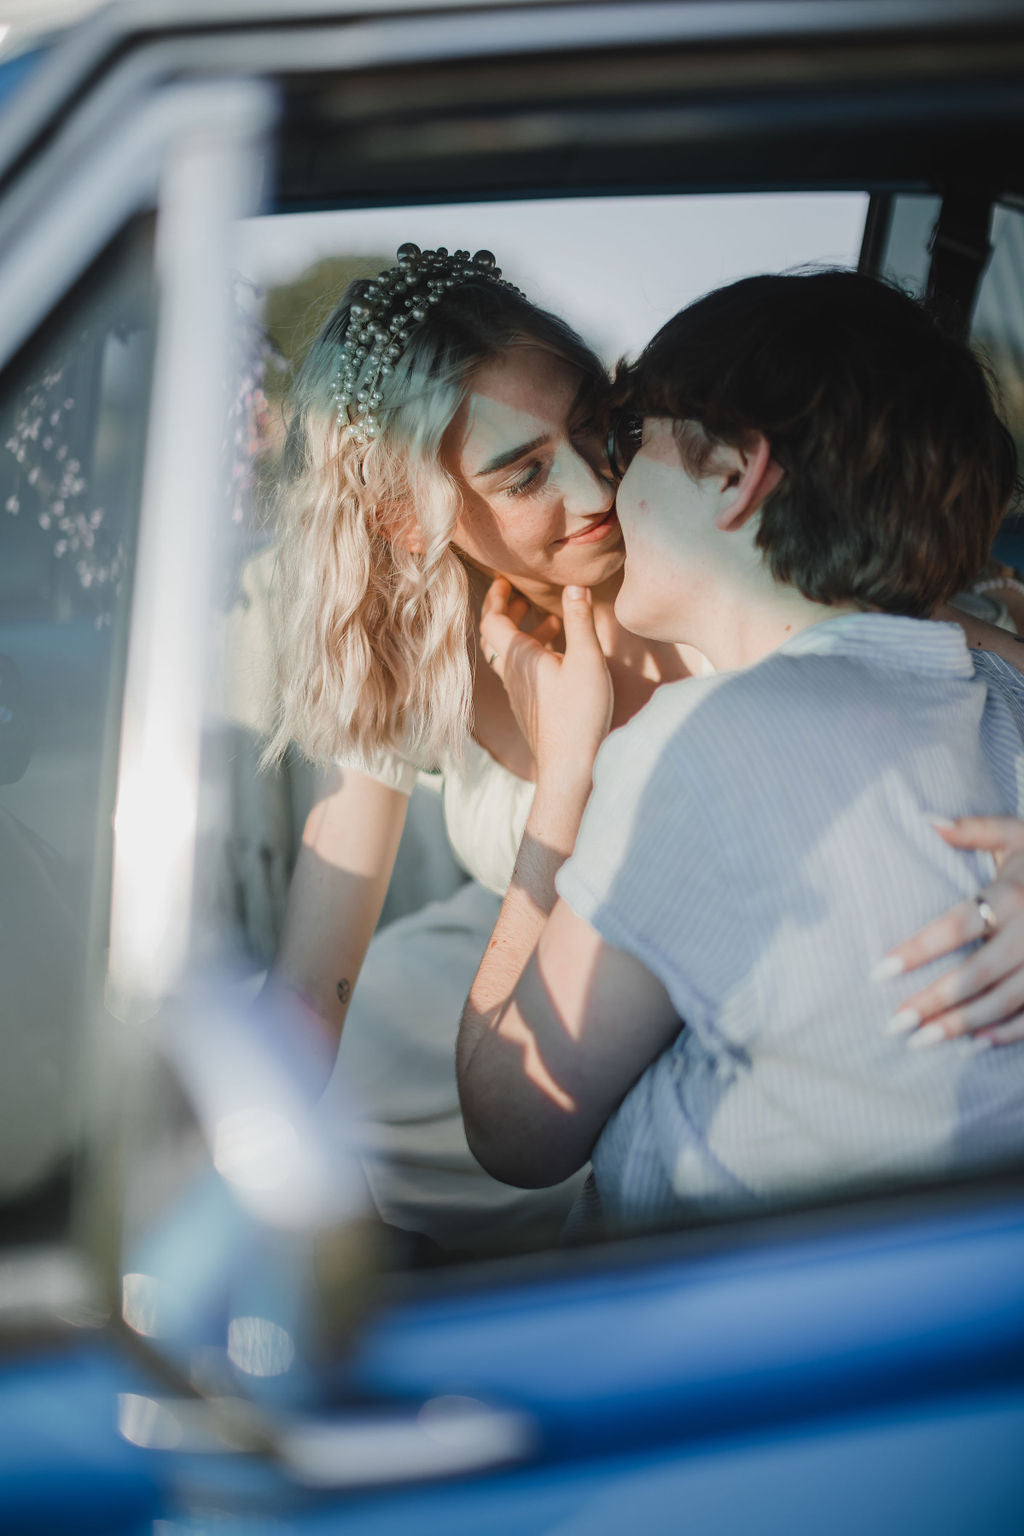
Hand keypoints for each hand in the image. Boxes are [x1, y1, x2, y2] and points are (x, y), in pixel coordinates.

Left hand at [480, 578, 612, 784]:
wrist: (570, 767)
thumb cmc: (578, 713)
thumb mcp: (586, 660)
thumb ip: (580, 621)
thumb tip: (574, 586)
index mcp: (518, 657)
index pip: (491, 619)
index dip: (496, 596)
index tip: (504, 580)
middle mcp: (511, 674)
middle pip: (496, 637)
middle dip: (508, 612)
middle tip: (523, 596)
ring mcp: (519, 693)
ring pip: (510, 656)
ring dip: (525, 634)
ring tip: (552, 622)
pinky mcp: (530, 708)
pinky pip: (522, 673)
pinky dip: (534, 655)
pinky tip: (559, 657)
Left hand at [877, 816, 1023, 1046]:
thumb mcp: (1018, 833)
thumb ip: (976, 828)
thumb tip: (927, 820)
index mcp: (1014, 894)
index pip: (957, 926)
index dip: (918, 950)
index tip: (879, 972)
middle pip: (977, 972)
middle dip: (934, 1001)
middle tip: (894, 1023)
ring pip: (1004, 999)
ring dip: (962, 1024)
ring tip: (920, 1042)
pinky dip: (1007, 1031)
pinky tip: (974, 1042)